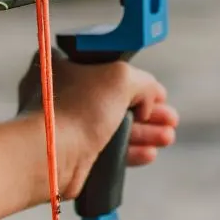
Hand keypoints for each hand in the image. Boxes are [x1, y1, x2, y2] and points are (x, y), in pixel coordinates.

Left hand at [19, 52, 179, 198]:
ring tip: (167, 136)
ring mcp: (65, 123)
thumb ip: (144, 81)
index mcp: (62, 63)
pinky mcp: (71, 150)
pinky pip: (105, 148)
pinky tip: (149, 153)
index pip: (106, 64)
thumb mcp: (121, 77)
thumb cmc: (75, 110)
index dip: (135, 76)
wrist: (51, 155)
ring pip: (113, 125)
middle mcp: (60, 92)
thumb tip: (149, 98)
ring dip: (144, 132)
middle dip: (148, 110)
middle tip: (169, 116)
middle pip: (114, 97)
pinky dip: (129, 150)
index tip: (156, 89)